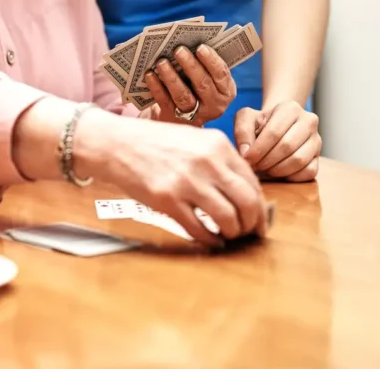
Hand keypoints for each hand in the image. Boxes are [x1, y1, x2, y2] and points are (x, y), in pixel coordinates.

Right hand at [106, 118, 267, 244]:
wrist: (118, 143)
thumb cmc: (157, 142)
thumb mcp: (195, 140)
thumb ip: (220, 161)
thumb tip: (246, 194)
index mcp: (217, 144)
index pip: (253, 182)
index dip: (260, 207)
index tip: (259, 221)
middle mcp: (207, 161)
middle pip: (247, 203)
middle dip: (252, 225)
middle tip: (247, 233)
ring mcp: (187, 182)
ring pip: (228, 219)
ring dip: (232, 234)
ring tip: (227, 235)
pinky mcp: (168, 201)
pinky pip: (199, 229)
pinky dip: (210, 240)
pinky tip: (209, 239)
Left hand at [145, 44, 235, 125]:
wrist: (182, 117)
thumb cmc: (196, 84)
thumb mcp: (208, 76)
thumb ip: (203, 63)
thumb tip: (188, 42)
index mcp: (225, 91)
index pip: (221, 74)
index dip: (211, 60)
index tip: (200, 47)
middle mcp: (214, 105)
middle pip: (203, 84)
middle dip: (190, 66)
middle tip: (178, 49)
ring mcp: (194, 114)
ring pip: (183, 95)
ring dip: (171, 77)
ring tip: (161, 62)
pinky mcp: (174, 117)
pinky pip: (165, 100)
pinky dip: (156, 87)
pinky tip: (150, 74)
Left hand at [234, 101, 321, 180]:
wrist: (278, 127)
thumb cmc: (260, 123)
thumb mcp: (246, 119)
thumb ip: (242, 131)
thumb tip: (246, 153)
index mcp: (290, 108)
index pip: (274, 132)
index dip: (258, 149)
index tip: (247, 159)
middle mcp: (308, 121)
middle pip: (287, 147)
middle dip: (267, 161)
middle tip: (255, 166)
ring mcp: (316, 140)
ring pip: (299, 160)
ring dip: (278, 170)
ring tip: (265, 169)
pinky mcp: (319, 157)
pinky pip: (309, 172)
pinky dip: (291, 176)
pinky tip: (278, 172)